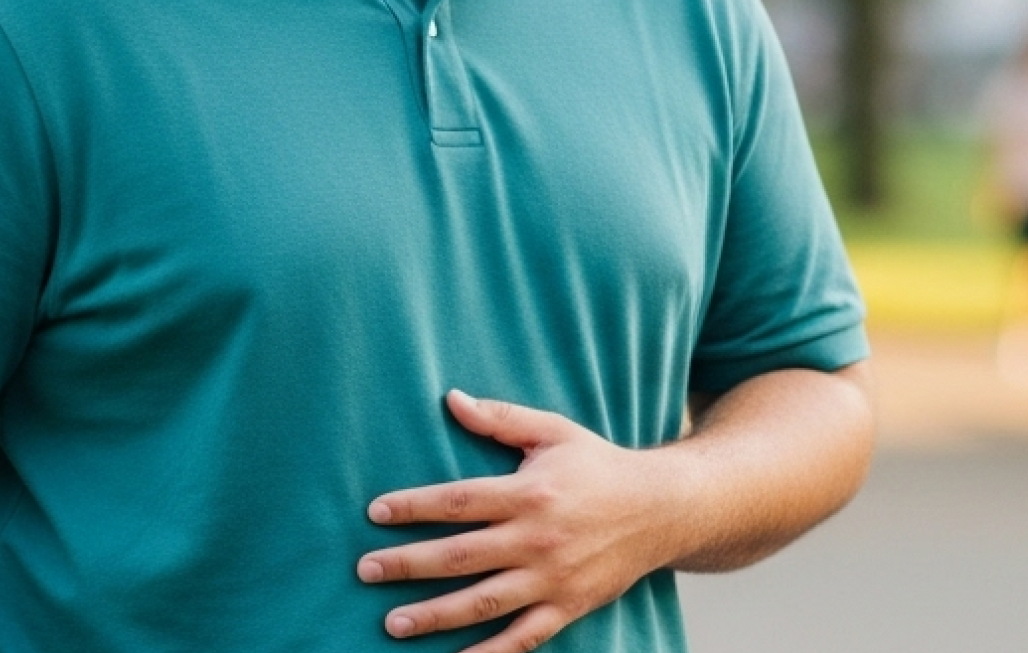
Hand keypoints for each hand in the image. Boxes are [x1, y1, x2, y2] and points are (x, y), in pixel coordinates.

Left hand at [356, 390, 678, 650]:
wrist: (662, 509)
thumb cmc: (599, 465)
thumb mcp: (552, 431)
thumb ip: (500, 418)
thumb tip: (451, 398)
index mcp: (529, 493)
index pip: (458, 501)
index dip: (414, 506)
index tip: (374, 512)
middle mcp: (537, 539)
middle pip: (460, 556)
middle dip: (408, 564)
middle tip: (365, 570)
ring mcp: (552, 578)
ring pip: (484, 602)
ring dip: (436, 615)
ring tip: (393, 623)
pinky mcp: (568, 606)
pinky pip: (524, 638)